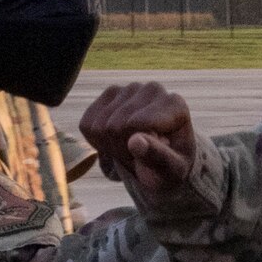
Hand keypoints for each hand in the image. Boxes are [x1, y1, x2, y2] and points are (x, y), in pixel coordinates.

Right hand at [79, 83, 197, 197]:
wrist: (161, 163)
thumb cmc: (169, 169)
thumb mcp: (170, 172)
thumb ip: (157, 157)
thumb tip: (135, 141)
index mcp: (174, 105)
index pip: (134, 124)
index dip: (134, 150)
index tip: (149, 160)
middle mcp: (153, 90)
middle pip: (114, 126)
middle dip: (121, 150)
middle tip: (138, 158)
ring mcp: (130, 89)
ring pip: (99, 126)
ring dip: (109, 147)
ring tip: (130, 150)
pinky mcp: (111, 94)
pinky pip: (87, 124)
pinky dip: (96, 141)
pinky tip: (116, 141)